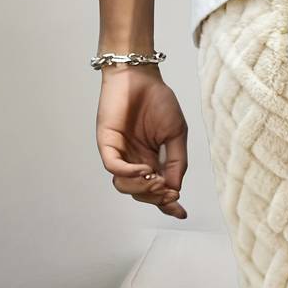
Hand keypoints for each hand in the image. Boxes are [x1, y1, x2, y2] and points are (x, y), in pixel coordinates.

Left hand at [96, 65, 187, 218]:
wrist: (140, 75)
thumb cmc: (158, 100)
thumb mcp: (177, 135)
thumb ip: (176, 163)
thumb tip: (174, 189)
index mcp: (152, 161)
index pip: (157, 191)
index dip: (168, 205)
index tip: (180, 212)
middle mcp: (135, 161)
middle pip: (141, 194)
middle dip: (156, 198)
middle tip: (168, 191)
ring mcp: (120, 154)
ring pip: (125, 186)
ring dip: (143, 189)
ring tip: (156, 180)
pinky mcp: (107, 143)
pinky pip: (114, 168)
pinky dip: (129, 174)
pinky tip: (144, 170)